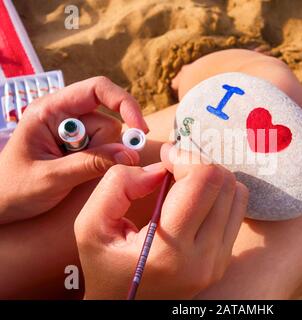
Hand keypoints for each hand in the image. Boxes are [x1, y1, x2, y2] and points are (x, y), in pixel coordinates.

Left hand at [0, 76, 147, 223]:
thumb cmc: (13, 189)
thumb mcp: (52, 178)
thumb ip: (92, 164)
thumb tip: (131, 154)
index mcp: (50, 110)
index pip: (97, 89)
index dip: (124, 103)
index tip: (140, 129)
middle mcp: (64, 114)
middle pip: (107, 120)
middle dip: (106, 147)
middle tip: (84, 170)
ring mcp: (72, 130)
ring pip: (109, 138)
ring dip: (101, 158)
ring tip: (73, 175)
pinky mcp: (78, 145)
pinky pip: (104, 149)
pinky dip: (100, 163)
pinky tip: (77, 175)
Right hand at [74, 144, 248, 298]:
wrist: (124, 309)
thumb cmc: (105, 267)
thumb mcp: (91, 226)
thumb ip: (118, 185)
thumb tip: (162, 168)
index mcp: (169, 251)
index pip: (203, 181)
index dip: (186, 155)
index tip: (166, 155)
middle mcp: (203, 258)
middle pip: (224, 183)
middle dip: (198, 163)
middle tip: (173, 167)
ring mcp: (218, 261)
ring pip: (236, 193)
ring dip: (210, 177)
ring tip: (182, 183)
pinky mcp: (224, 259)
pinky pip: (236, 209)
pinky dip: (218, 194)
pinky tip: (193, 199)